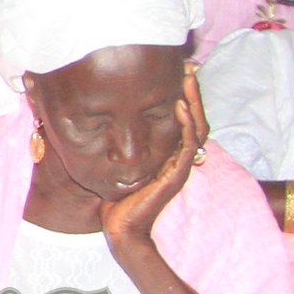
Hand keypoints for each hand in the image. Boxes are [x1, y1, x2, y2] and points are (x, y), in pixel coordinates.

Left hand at [102, 67, 206, 251]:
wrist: (120, 227)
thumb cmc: (116, 196)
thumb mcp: (116, 160)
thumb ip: (115, 139)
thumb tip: (96, 112)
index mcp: (168, 151)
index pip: (183, 116)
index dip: (182, 93)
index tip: (176, 69)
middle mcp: (178, 155)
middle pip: (195, 116)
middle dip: (192, 90)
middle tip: (188, 66)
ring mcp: (180, 164)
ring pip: (197, 126)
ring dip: (194, 100)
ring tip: (188, 77)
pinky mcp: (177, 173)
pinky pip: (188, 143)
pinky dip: (186, 122)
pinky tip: (179, 103)